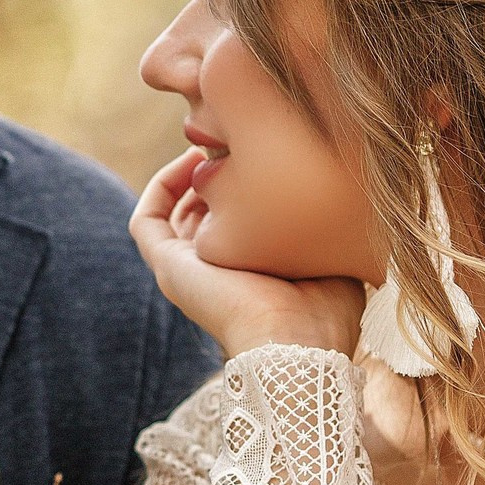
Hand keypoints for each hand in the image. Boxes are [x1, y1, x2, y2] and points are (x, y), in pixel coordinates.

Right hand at [131, 149, 363, 356]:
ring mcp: (184, 271)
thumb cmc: (323, 314)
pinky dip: (162, 186)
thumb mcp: (329, 261)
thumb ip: (323, 233)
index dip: (242, 190)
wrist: (296, 343)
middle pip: (198, 215)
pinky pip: (146, 220)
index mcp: (245, 277)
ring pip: (170, 215)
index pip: (231, 226)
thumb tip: (337, 199)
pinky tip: (191, 159)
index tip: (266, 158)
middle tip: (239, 142)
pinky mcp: (167, 266)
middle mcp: (210, 274)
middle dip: (214, 175)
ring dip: (188, 176)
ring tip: (215, 143)